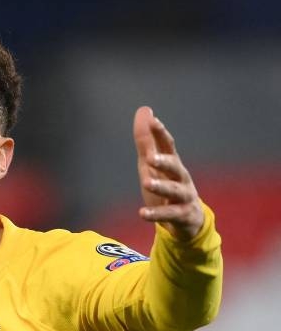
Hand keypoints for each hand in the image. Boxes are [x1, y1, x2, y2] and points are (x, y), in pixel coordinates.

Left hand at [133, 106, 204, 239]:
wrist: (187, 220)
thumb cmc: (167, 185)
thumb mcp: (152, 164)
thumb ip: (146, 140)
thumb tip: (144, 110)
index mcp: (172, 163)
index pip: (168, 146)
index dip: (161, 133)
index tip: (153, 121)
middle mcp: (181, 177)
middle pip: (175, 166)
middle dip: (164, 161)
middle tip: (150, 158)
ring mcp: (184, 196)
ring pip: (175, 190)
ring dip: (161, 186)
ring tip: (147, 183)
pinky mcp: (183, 215)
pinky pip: (170, 214)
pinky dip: (156, 214)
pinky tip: (142, 213)